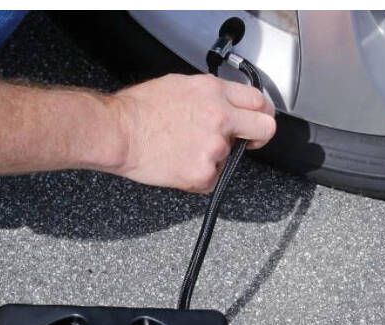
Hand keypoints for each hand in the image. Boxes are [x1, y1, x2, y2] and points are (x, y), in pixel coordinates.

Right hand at [111, 73, 275, 192]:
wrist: (119, 133)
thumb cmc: (139, 110)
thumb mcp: (180, 85)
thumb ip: (209, 96)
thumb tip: (223, 105)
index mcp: (214, 92)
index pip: (258, 101)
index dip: (260, 113)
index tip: (256, 121)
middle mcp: (220, 117)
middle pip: (265, 129)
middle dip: (258, 137)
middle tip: (246, 142)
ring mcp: (214, 147)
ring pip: (229, 158)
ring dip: (212, 158)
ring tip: (183, 151)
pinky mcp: (204, 173)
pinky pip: (212, 179)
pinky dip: (198, 177)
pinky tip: (179, 165)